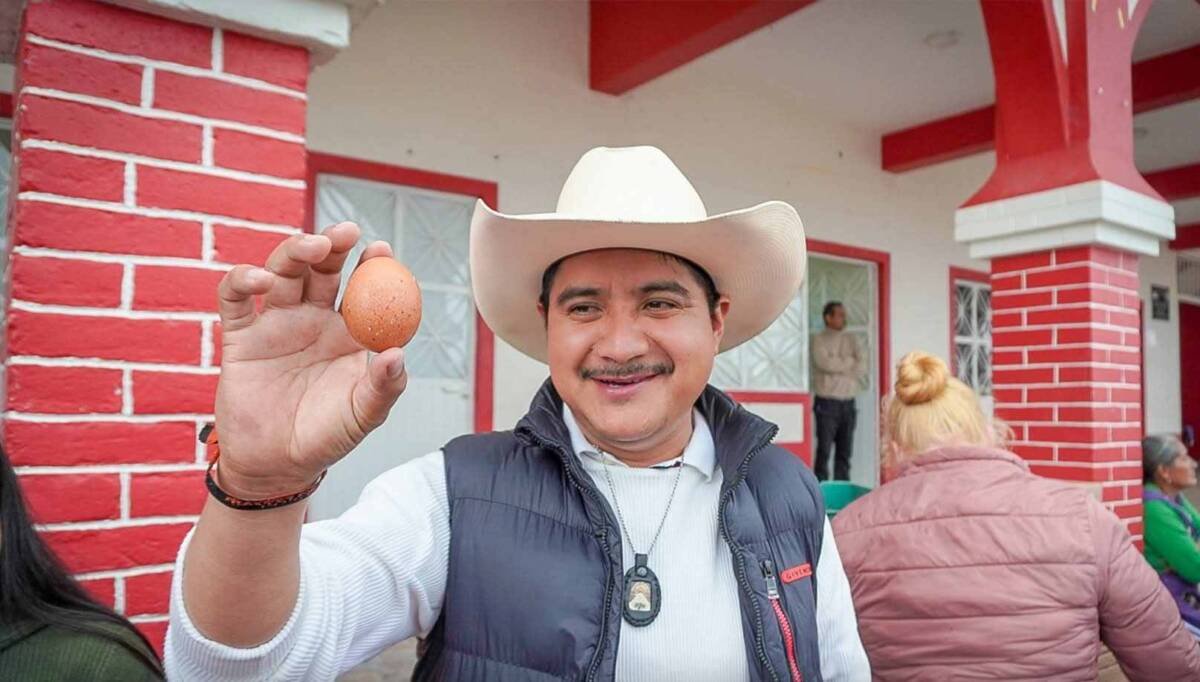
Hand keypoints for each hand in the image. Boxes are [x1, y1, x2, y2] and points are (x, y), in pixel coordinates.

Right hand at [213, 222, 408, 497]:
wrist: (275, 467)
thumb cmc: (326, 438)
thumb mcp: (363, 416)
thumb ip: (384, 387)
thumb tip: (398, 354)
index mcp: (348, 333)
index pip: (362, 288)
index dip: (372, 264)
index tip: (381, 249)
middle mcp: (313, 320)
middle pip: (322, 268)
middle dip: (333, 244)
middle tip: (346, 232)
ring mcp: (276, 324)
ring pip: (283, 272)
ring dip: (296, 251)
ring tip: (314, 247)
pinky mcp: (241, 337)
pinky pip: (235, 299)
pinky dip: (244, 281)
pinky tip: (261, 280)